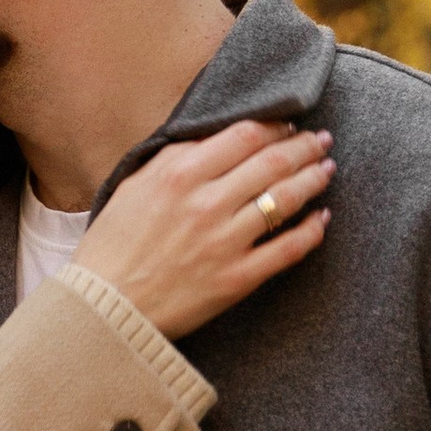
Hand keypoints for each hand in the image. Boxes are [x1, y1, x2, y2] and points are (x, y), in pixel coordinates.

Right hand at [77, 119, 332, 341]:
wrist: (104, 306)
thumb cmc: (113, 244)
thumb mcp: (134, 186)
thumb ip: (174, 159)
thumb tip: (212, 138)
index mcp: (180, 174)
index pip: (244, 136)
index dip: (275, 126)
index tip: (289, 124)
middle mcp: (207, 202)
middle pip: (272, 162)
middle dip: (304, 146)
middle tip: (322, 140)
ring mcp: (225, 241)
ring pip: (285, 200)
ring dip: (313, 180)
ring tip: (326, 170)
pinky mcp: (236, 278)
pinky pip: (287, 249)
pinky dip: (311, 231)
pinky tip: (322, 219)